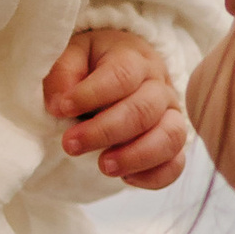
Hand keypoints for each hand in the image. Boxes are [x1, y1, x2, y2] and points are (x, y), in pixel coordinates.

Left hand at [43, 29, 189, 188]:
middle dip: (105, 132)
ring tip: (103, 167)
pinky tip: (126, 178)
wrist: (125, 71)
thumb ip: (64, 73)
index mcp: (134, 59)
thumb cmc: (96, 64)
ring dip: (135, 156)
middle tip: (71, 145)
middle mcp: (158, 87)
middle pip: (144, 110)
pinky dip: (154, 176)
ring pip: (169, 137)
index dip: (92, 94)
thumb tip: (58, 105)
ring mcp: (171, 116)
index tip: (63, 108)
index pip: (122, 75)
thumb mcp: (74, 55)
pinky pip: (176, 164)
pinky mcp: (172, 143)